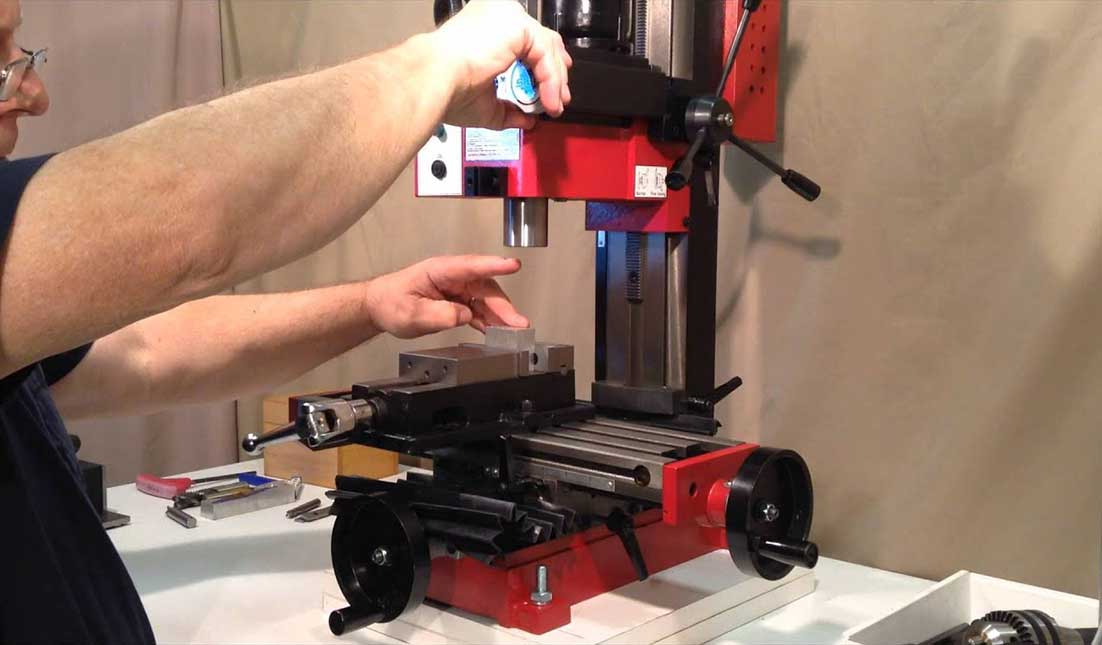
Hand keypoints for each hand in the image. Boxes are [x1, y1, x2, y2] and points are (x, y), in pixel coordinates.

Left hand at [364, 255, 528, 338]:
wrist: (379, 308)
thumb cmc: (390, 303)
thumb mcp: (412, 313)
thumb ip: (441, 315)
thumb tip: (466, 316)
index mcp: (440, 270)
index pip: (472, 266)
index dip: (494, 265)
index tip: (513, 265)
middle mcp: (452, 276)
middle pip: (485, 287)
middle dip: (504, 305)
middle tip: (518, 322)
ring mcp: (456, 288)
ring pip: (485, 300)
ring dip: (500, 315)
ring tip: (514, 331)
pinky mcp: (457, 301)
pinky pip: (478, 309)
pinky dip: (489, 320)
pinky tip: (498, 331)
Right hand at [430, 0, 571, 129]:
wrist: (435, 81)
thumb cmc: (446, 88)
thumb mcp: (486, 101)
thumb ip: (509, 108)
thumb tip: (527, 121)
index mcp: (487, 25)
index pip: (527, 38)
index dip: (544, 63)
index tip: (551, 88)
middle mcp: (498, 14)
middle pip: (541, 38)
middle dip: (556, 71)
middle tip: (560, 98)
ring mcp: (508, 15)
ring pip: (547, 47)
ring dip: (555, 80)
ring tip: (553, 106)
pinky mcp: (518, 24)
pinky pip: (545, 54)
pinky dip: (551, 80)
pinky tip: (547, 100)